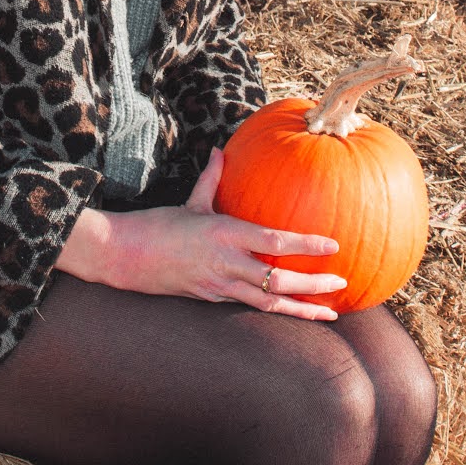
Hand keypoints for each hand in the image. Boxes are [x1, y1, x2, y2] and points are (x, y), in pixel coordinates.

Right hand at [56, 149, 346, 320]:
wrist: (124, 258)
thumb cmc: (157, 226)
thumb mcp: (189, 201)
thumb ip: (212, 179)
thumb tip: (221, 151)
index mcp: (224, 234)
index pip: (274, 243)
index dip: (306, 246)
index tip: (333, 246)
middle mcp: (225, 264)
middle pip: (278, 282)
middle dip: (312, 286)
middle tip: (341, 284)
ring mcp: (219, 286)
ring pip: (268, 304)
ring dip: (301, 309)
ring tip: (329, 312)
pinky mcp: (212, 300)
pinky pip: (251, 308)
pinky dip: (277, 312)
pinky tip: (295, 313)